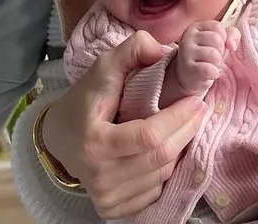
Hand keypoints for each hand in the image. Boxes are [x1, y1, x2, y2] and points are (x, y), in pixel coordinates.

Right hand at [41, 30, 207, 218]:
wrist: (58, 139)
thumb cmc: (83, 103)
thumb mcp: (101, 70)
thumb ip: (130, 52)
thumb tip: (161, 50)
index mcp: (95, 142)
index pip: (149, 136)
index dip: (178, 118)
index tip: (195, 100)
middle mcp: (100, 176)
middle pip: (160, 157)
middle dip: (187, 131)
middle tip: (199, 110)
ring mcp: (107, 196)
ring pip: (161, 174)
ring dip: (178, 149)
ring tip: (182, 126)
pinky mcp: (114, 208)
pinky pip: (154, 190)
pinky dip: (164, 169)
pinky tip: (164, 150)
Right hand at [175, 20, 239, 95]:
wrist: (187, 76)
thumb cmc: (206, 56)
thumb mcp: (220, 41)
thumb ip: (232, 34)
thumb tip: (232, 45)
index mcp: (195, 27)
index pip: (217, 27)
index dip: (222, 38)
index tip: (215, 46)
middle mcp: (188, 37)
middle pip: (216, 40)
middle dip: (220, 52)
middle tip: (212, 58)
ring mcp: (186, 52)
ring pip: (214, 55)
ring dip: (217, 63)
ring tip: (209, 65)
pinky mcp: (188, 68)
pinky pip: (209, 70)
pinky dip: (213, 73)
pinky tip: (207, 74)